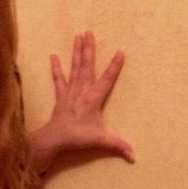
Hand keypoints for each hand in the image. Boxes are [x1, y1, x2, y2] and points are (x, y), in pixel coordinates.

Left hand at [49, 30, 132, 161]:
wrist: (53, 139)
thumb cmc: (77, 138)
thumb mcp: (99, 140)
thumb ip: (117, 145)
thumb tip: (134, 156)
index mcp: (92, 99)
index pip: (106, 79)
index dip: (114, 66)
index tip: (120, 51)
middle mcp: (81, 91)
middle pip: (87, 66)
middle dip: (89, 49)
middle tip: (90, 32)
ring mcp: (70, 91)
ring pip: (75, 68)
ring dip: (76, 52)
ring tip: (78, 36)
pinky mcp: (61, 95)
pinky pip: (58, 79)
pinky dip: (56, 68)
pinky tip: (53, 56)